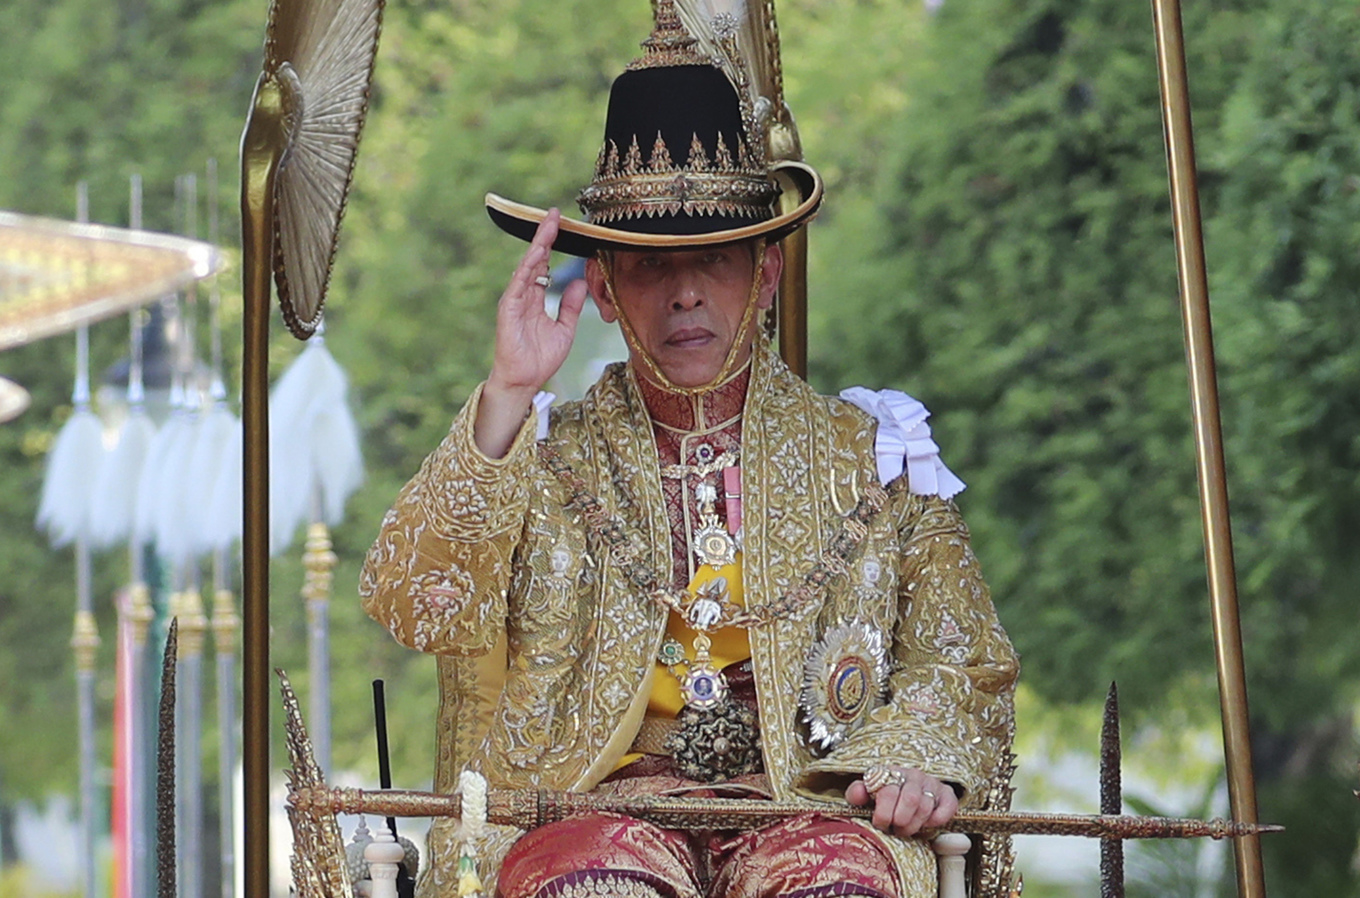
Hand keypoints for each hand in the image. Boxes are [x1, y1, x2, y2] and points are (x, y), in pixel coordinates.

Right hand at [475, 210, 587, 457]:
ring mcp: (515, 300)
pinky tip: (539, 253)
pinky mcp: (509, 309)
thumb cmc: (541, 359)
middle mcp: (524, 295)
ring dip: (538, 245)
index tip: (562, 223)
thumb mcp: (566, 329)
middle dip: (545, 236)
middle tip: (555, 213)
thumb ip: (571, 306)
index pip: (545, 264)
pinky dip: (529, 267)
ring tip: (548, 225)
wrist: (524, 381)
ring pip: (527, 266)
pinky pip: (519, 283)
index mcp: (536, 298)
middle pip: (536, 259)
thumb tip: (581, 283)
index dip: (553, 244)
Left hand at [845, 766, 958, 837]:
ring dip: (915, 824)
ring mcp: (931, 783)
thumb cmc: (883, 797)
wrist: (905, 792)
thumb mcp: (867, 795)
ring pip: (927, 806)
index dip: (883, 814)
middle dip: (901, 821)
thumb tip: (858, 793)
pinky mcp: (947, 794)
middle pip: (911, 800)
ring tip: (905, 829)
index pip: (889, 792)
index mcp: (891, 772)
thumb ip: (857, 793)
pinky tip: (926, 823)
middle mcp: (913, 774)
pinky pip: (947, 807)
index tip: (880, 824)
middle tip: (895, 829)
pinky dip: (937, 819)